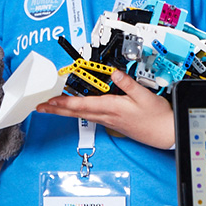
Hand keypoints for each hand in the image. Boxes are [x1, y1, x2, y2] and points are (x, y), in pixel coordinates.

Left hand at [36, 70, 174, 149]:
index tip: (49, 101)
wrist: (165, 133)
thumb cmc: (156, 117)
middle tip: (40, 107)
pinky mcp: (112, 121)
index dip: (63, 103)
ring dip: (64, 110)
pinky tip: (74, 109)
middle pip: (76, 112)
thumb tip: (114, 73)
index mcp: (111, 107)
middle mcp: (106, 115)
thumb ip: (128, 83)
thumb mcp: (144, 95)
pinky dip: (77, 111)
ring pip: (81, 114)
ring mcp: (108, 120)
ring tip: (51, 107)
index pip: (82, 105)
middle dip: (56, 109)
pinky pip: (90, 115)